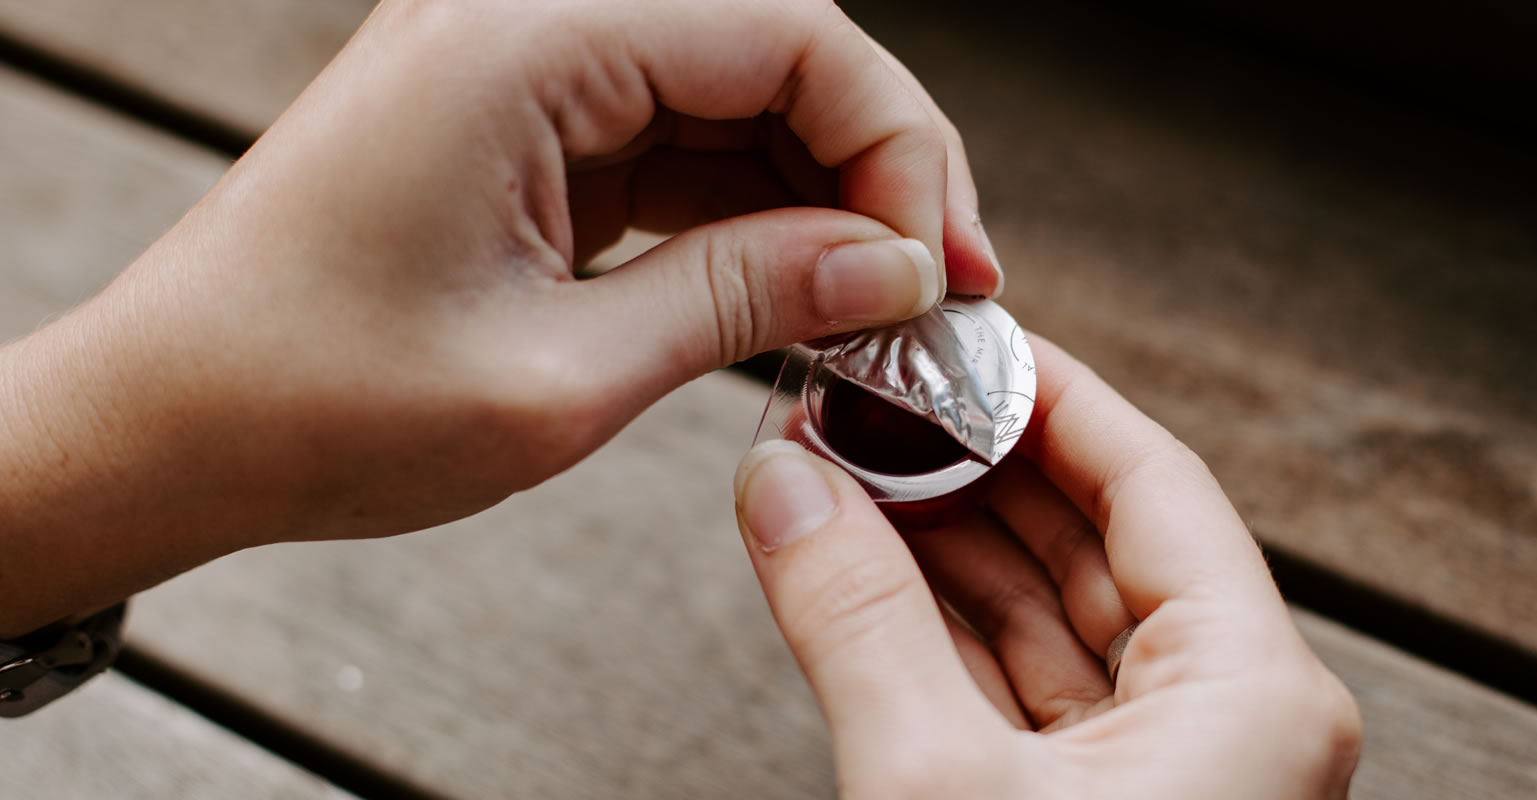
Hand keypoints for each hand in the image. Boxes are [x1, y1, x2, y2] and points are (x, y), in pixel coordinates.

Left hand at [0, 0, 999, 633]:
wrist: (163, 430)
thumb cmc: (311, 401)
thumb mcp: (561, 377)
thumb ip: (746, 298)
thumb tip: (895, 271)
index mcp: (523, 36)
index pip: (788, 31)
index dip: (897, 145)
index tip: (939, 265)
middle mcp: (523, 20)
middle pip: (772, 48)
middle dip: (874, 165)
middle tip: (932, 289)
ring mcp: (520, 69)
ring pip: (735, 96)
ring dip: (819, 197)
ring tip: (877, 309)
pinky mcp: (520, 128)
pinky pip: (676, 143)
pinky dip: (748, 216)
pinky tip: (800, 292)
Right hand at [731, 338, 1361, 798]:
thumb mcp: (933, 791)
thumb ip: (854, 622)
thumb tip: (781, 489)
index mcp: (1256, 696)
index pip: (1153, 483)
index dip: (1050, 396)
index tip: (961, 337)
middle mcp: (1232, 726)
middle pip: (1099, 543)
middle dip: (977, 467)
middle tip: (873, 399)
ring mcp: (1169, 781)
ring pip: (1053, 622)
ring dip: (948, 546)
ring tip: (849, 468)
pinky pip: (1024, 696)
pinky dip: (944, 632)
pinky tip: (868, 568)